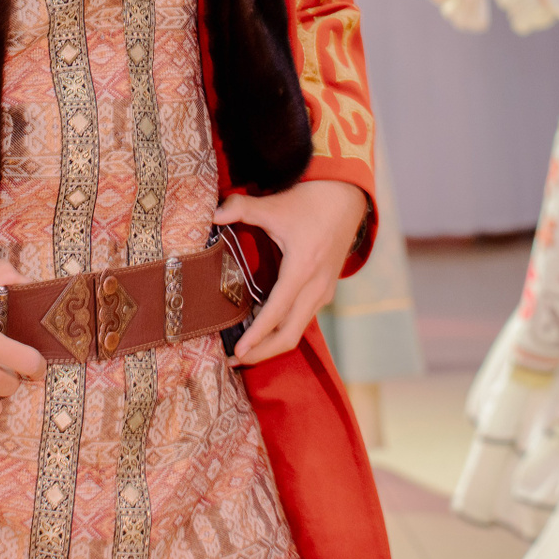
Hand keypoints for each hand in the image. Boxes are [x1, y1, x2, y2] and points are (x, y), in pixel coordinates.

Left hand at [215, 178, 369, 365]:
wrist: (346, 198)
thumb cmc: (310, 202)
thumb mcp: (274, 204)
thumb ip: (241, 208)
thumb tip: (213, 214)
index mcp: (302, 269)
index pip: (276, 312)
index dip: (256, 335)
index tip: (238, 351)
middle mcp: (316, 287)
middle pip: (289, 334)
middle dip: (262, 351)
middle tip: (234, 359)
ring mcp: (324, 291)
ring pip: (298, 330)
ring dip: (272, 343)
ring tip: (244, 349)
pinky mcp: (325, 290)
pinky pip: (303, 319)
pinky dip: (282, 329)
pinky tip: (261, 327)